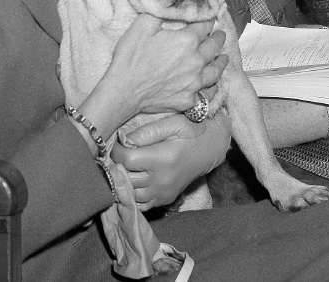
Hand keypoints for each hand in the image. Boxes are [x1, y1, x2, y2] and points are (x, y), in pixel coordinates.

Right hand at [107, 15, 227, 116]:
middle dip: (218, 38)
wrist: (123, 91)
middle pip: (214, 47)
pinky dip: (211, 87)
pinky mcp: (189, 99)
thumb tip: (174, 4)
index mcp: (187, 40)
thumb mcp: (142, 25)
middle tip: (220, 35)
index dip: (208, 19)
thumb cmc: (130, 57)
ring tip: (224, 58)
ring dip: (221, 62)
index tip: (210, 15)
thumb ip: (162, 12)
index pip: (205, 25)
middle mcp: (196, 60)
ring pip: (216, 70)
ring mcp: (195, 82)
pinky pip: (206, 93)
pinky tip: (211, 84)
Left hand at [113, 114, 231, 209]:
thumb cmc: (192, 132)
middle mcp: (163, 180)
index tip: (121, 143)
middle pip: (126, 178)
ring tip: (127, 167)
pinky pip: (141, 204)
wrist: (211, 150)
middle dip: (118, 166)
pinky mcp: (166, 199)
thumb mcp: (172, 123)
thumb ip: (147, 132)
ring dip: (124, 181)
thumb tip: (123, 140)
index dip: (117, 151)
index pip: (126, 159)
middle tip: (122, 155)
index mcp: (163, 159)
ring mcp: (164, 192)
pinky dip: (133, 195)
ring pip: (130, 193)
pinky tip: (134, 181)